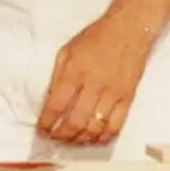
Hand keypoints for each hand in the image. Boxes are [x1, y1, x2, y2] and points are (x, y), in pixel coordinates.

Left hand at [37, 8, 154, 144]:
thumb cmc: (94, 38)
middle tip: (55, 138)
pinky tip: (94, 138)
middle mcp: (94, 85)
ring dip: (80, 140)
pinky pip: (116, 126)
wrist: (128, 30)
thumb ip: (57, 77)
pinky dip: (103, 137)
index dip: (46, 122)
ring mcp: (113, 94)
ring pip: (95, 128)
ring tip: (72, 140)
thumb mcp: (66, 52)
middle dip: (61, 135)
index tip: (41, 129)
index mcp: (74, 73)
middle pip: (75, 122)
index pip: (56, 106)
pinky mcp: (128, 98)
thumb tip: (50, 102)